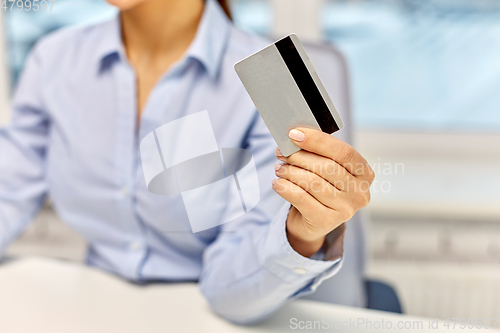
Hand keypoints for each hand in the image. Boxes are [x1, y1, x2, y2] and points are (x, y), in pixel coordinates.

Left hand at [272, 128, 374, 257]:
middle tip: (281, 152)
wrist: (313, 222)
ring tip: (279, 168)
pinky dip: (285, 188)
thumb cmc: (321, 187)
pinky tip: (277, 183)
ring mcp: (345, 209)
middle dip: (299, 156)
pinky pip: (301, 199)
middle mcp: (360, 192)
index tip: (294, 134)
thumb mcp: (325, 168)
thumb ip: (317, 152)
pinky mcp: (327, 221)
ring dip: (290, 171)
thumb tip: (295, 136)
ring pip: (312, 182)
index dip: (318, 141)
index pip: (343, 152)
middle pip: (327, 167)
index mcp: (364, 173)